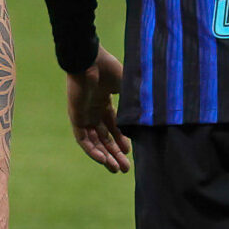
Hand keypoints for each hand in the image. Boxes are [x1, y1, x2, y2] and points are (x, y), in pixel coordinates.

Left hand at [64, 47, 131, 173]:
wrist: (90, 59)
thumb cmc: (108, 68)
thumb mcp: (127, 86)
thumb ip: (136, 99)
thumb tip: (152, 112)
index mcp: (104, 101)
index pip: (113, 126)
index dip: (121, 140)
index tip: (130, 151)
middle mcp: (93, 110)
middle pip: (104, 137)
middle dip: (115, 153)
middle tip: (125, 169)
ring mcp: (83, 114)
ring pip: (94, 141)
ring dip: (105, 156)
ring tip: (117, 169)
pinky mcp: (75, 116)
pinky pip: (82, 139)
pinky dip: (92, 150)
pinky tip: (103, 160)